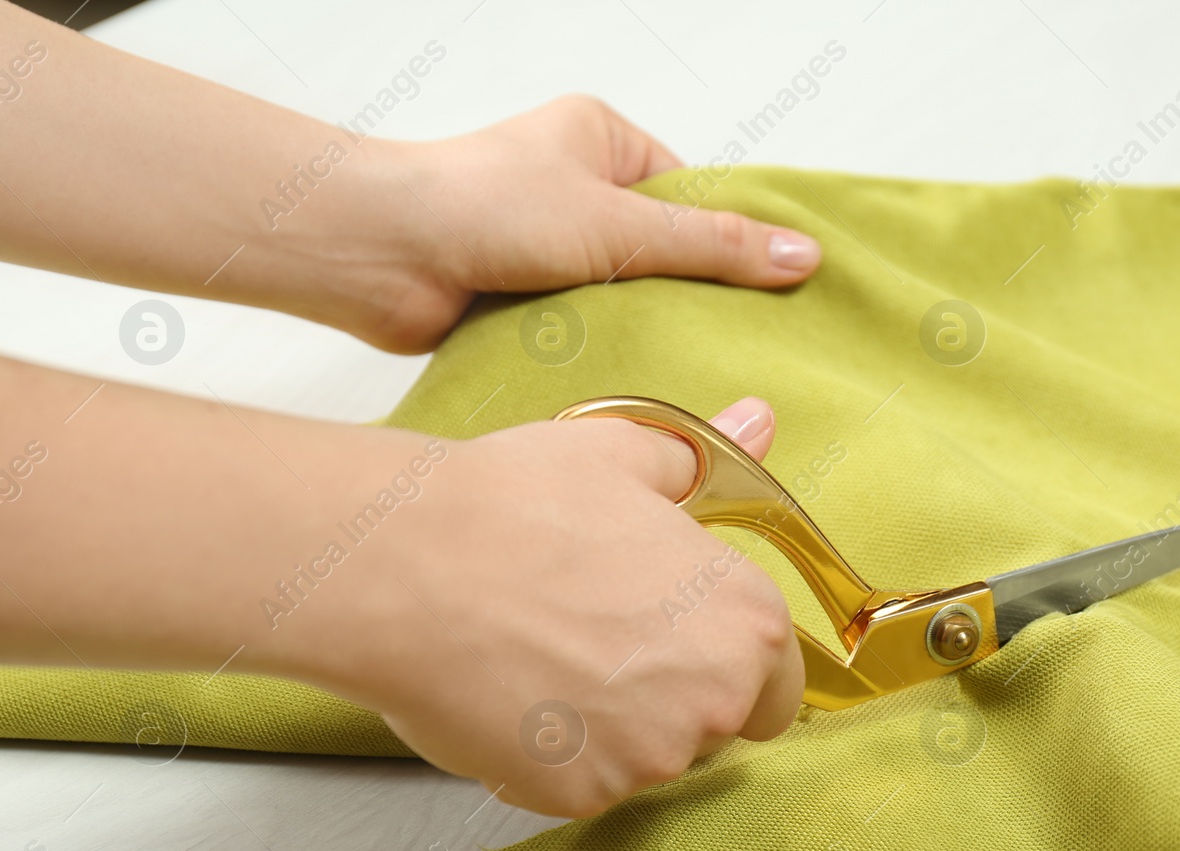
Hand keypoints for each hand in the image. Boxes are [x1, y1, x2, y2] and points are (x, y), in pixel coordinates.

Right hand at [310, 397, 805, 817]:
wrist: (406, 564)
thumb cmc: (517, 504)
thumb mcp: (624, 455)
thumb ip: (702, 463)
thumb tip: (757, 421)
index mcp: (746, 623)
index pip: (776, 682)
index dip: (727, 661)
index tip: (679, 640)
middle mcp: (714, 701)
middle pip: (714, 724)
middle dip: (669, 693)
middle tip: (594, 634)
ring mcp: (645, 758)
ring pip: (643, 755)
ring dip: (609, 724)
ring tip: (541, 653)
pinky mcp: (575, 796)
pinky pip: (576, 783)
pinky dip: (549, 753)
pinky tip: (509, 691)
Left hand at [364, 96, 823, 352]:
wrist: (379, 256)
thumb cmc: (482, 207)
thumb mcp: (619, 222)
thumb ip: (711, 245)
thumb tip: (800, 256)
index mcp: (601, 140)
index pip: (691, 196)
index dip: (728, 242)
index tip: (772, 292)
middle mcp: (573, 187)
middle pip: (661, 251)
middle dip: (685, 295)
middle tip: (737, 343)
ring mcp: (545, 246)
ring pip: (622, 296)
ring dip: (638, 329)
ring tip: (687, 369)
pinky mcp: (521, 299)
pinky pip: (582, 330)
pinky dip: (598, 353)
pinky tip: (631, 382)